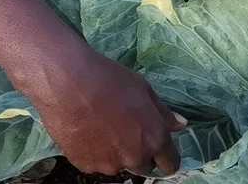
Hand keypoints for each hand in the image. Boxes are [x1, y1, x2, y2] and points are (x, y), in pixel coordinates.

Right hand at [20, 44, 185, 176]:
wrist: (67, 84)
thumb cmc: (109, 80)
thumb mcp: (143, 89)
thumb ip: (162, 112)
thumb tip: (181, 125)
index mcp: (154, 139)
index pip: (170, 164)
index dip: (166, 157)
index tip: (159, 149)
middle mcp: (134, 158)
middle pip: (143, 167)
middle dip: (139, 153)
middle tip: (125, 131)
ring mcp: (108, 165)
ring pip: (118, 165)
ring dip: (115, 153)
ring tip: (100, 127)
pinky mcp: (85, 165)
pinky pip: (95, 163)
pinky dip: (94, 152)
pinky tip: (86, 131)